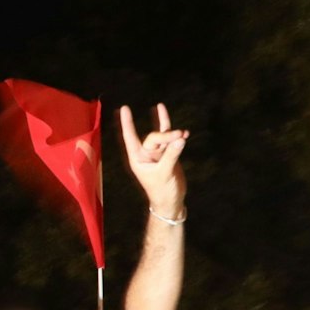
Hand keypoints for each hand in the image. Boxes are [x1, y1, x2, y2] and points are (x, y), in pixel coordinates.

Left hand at [119, 103, 187, 217]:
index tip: (125, 108)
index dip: (127, 123)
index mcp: (138, 158)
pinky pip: (171, 141)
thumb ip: (171, 155)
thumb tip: (180, 138)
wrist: (171, 201)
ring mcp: (157, 154)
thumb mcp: (165, 173)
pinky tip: (185, 131)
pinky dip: (177, 136)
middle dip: (166, 135)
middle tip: (180, 136)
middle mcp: (146, 154)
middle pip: (154, 137)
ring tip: (183, 132)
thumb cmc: (162, 191)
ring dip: (172, 134)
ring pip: (163, 137)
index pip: (130, 137)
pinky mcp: (168, 155)